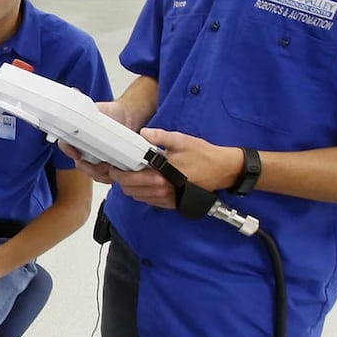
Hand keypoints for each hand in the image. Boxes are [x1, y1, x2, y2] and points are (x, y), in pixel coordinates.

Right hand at [57, 99, 133, 185]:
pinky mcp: (107, 166)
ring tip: (111, 167)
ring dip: (101, 174)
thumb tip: (74, 94)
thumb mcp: (98, 108)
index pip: (65, 144)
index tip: (76, 153)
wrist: (129, 117)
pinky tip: (116, 170)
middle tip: (100, 164)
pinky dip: (110, 176)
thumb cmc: (112, 112)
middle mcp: (83, 149)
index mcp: (77, 136)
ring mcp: (95, 159)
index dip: (68, 150)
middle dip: (89, 167)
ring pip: (92, 173)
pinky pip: (104, 177)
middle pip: (79, 164)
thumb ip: (85, 107)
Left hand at [110, 127, 241, 209]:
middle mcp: (161, 190)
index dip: (117, 173)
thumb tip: (144, 133)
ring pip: (138, 197)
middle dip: (122, 180)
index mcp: (160, 176)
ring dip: (132, 187)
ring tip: (133, 174)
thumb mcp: (181, 140)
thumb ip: (160, 137)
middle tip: (121, 169)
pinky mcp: (172, 203)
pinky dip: (143, 193)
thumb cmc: (203, 155)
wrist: (223, 170)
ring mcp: (167, 199)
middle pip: (129, 190)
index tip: (114, 165)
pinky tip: (146, 182)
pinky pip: (150, 201)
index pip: (128, 179)